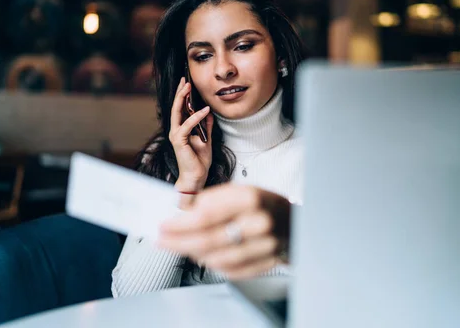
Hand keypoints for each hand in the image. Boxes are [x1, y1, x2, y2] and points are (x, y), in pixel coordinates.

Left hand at [158, 184, 290, 279]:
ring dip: (193, 254)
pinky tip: (203, 256)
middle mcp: (258, 223)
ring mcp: (264, 246)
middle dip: (178, 241)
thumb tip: (182, 215)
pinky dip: (212, 264)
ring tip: (180, 247)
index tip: (164, 225)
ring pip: (216, 258)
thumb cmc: (265, 205)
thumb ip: (213, 201)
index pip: (206, 214)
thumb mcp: (242, 191)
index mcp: (250, 198)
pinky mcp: (265, 264)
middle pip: (207, 239)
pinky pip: (230, 270)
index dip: (180, 223)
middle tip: (162, 240)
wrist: (297, 224)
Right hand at [169, 77, 213, 196]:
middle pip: (176, 108)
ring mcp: (176, 136)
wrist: (197, 176)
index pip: (180, 110)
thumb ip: (206, 126)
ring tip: (189, 88)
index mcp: (181, 130)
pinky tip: (204, 110)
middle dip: (180, 92)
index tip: (187, 83)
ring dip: (183, 99)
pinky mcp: (179, 141)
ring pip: (177, 113)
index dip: (183, 96)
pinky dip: (196, 117)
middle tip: (185, 80)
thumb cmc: (199, 160)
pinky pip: (187, 126)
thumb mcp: (206, 139)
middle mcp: (176, 131)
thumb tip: (208, 113)